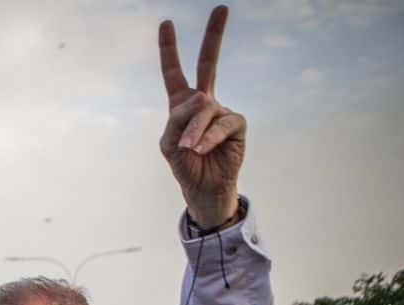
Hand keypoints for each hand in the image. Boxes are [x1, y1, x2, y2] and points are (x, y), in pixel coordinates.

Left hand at [158, 6, 244, 228]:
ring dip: (194, 131)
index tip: (166, 23)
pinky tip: (202, 149)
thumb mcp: (169, 144)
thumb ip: (177, 120)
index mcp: (181, 104)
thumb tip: (202, 100)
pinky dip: (208, 137)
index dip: (169, 50)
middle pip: (208, 64)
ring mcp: (221, 110)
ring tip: (189, 148)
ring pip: (204, 109)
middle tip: (222, 7)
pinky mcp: (237, 123)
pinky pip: (220, 123)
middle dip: (214, 36)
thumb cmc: (184, 165)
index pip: (173, 72)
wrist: (203, 187)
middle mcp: (203, 102)